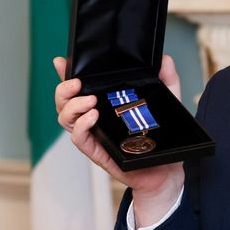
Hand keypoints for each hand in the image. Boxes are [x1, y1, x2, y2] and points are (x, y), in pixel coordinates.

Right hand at [53, 55, 184, 224]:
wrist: (167, 170)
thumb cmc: (161, 138)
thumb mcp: (167, 103)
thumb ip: (167, 80)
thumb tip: (165, 59)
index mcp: (104, 105)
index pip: (79, 88)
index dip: (66, 75)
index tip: (62, 61)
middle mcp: (94, 119)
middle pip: (64, 103)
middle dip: (63, 90)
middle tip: (77, 83)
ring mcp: (94, 136)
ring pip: (66, 119)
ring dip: (73, 106)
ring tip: (90, 100)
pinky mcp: (98, 152)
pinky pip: (79, 139)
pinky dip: (82, 125)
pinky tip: (93, 116)